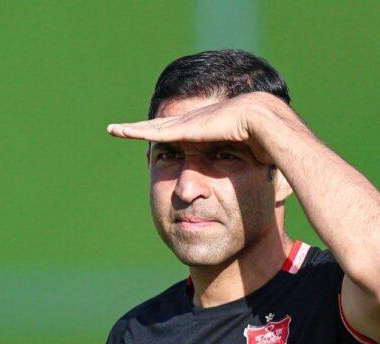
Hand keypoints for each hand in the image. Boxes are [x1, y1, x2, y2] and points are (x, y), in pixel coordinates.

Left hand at [105, 92, 282, 164]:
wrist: (265, 123)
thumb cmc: (266, 143)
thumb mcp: (249, 162)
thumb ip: (244, 168)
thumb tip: (266, 185)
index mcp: (209, 132)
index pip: (182, 135)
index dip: (168, 136)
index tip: (155, 141)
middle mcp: (194, 125)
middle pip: (163, 128)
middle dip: (142, 128)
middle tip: (121, 130)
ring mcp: (188, 125)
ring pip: (154, 128)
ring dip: (133, 129)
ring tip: (114, 130)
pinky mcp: (183, 129)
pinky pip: (153, 131)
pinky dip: (136, 131)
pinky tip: (121, 131)